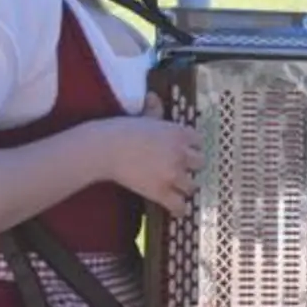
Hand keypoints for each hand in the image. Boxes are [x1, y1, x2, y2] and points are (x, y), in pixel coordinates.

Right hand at [105, 92, 204, 216]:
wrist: (105, 148)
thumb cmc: (122, 129)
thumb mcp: (143, 116)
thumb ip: (154, 109)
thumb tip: (154, 97)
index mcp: (179, 133)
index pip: (199, 141)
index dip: (192, 147)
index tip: (187, 151)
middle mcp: (180, 153)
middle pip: (200, 164)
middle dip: (192, 167)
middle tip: (183, 170)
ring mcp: (172, 174)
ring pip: (192, 186)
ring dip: (186, 187)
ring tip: (179, 189)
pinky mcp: (161, 191)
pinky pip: (180, 205)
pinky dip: (180, 209)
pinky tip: (178, 209)